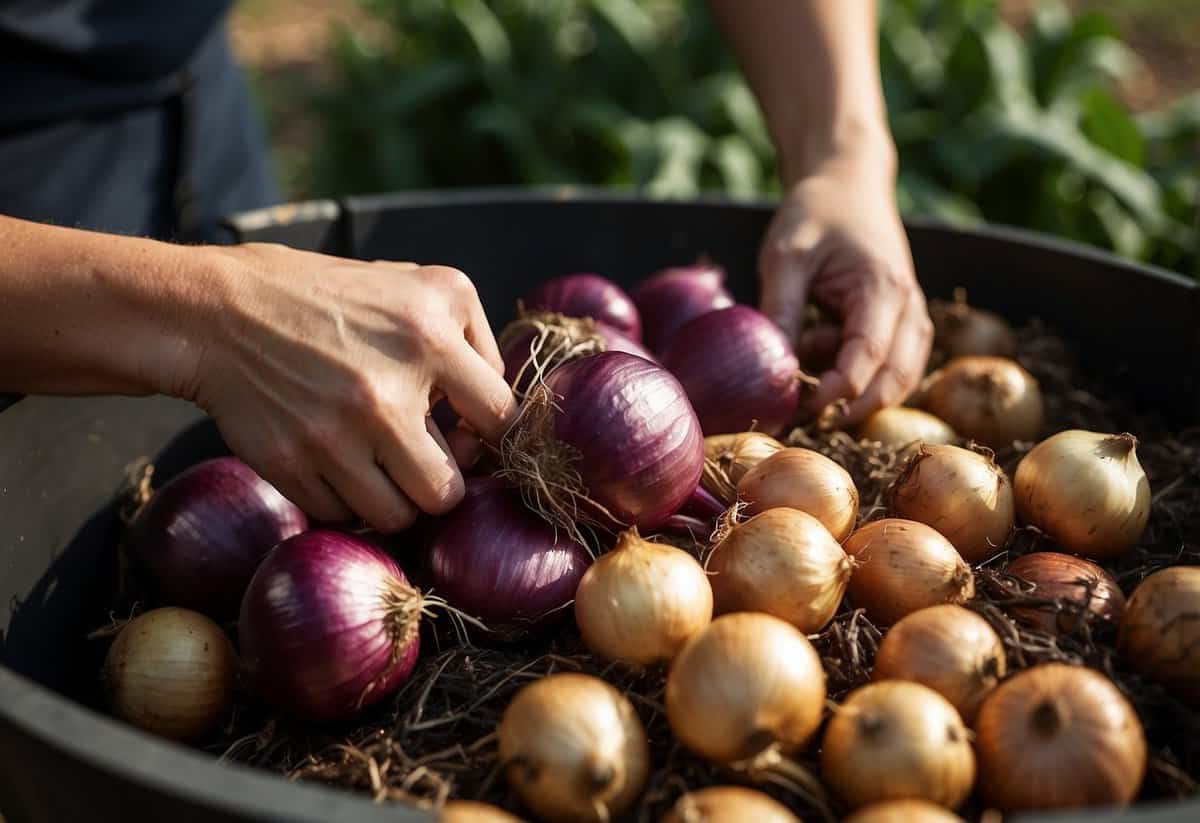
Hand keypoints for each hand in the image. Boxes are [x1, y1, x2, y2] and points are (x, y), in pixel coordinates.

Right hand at [165, 244, 516, 531]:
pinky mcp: (294, 461)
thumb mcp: (410, 285)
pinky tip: (331, 462)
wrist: (217, 313)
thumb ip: (465, 342)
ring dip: (392, 501)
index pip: (501, 417)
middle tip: (420, 462)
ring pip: (399, 516)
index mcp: (433, 324)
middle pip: (450, 490)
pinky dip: (342, 501)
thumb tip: (499, 417)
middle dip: (438, 482)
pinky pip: (343, 515)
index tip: (470, 435)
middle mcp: (393, 380)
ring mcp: (340, 428)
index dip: (489, 436)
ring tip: (376, 466)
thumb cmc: (324, 300)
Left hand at [758, 148, 931, 424]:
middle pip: (894, 379)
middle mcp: (909, 307)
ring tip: (806, 376)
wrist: (847, 184)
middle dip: (851, 405)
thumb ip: (781, 309)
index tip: (800, 405)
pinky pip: (892, 366)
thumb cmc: (814, 214)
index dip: (837, 390)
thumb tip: (770, 366)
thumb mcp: (785, 257)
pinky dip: (861, 375)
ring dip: (856, 391)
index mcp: (882, 288)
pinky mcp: (903, 323)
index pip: (868, 357)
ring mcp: (911, 317)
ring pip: (898, 379)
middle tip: (802, 416)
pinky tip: (820, 355)